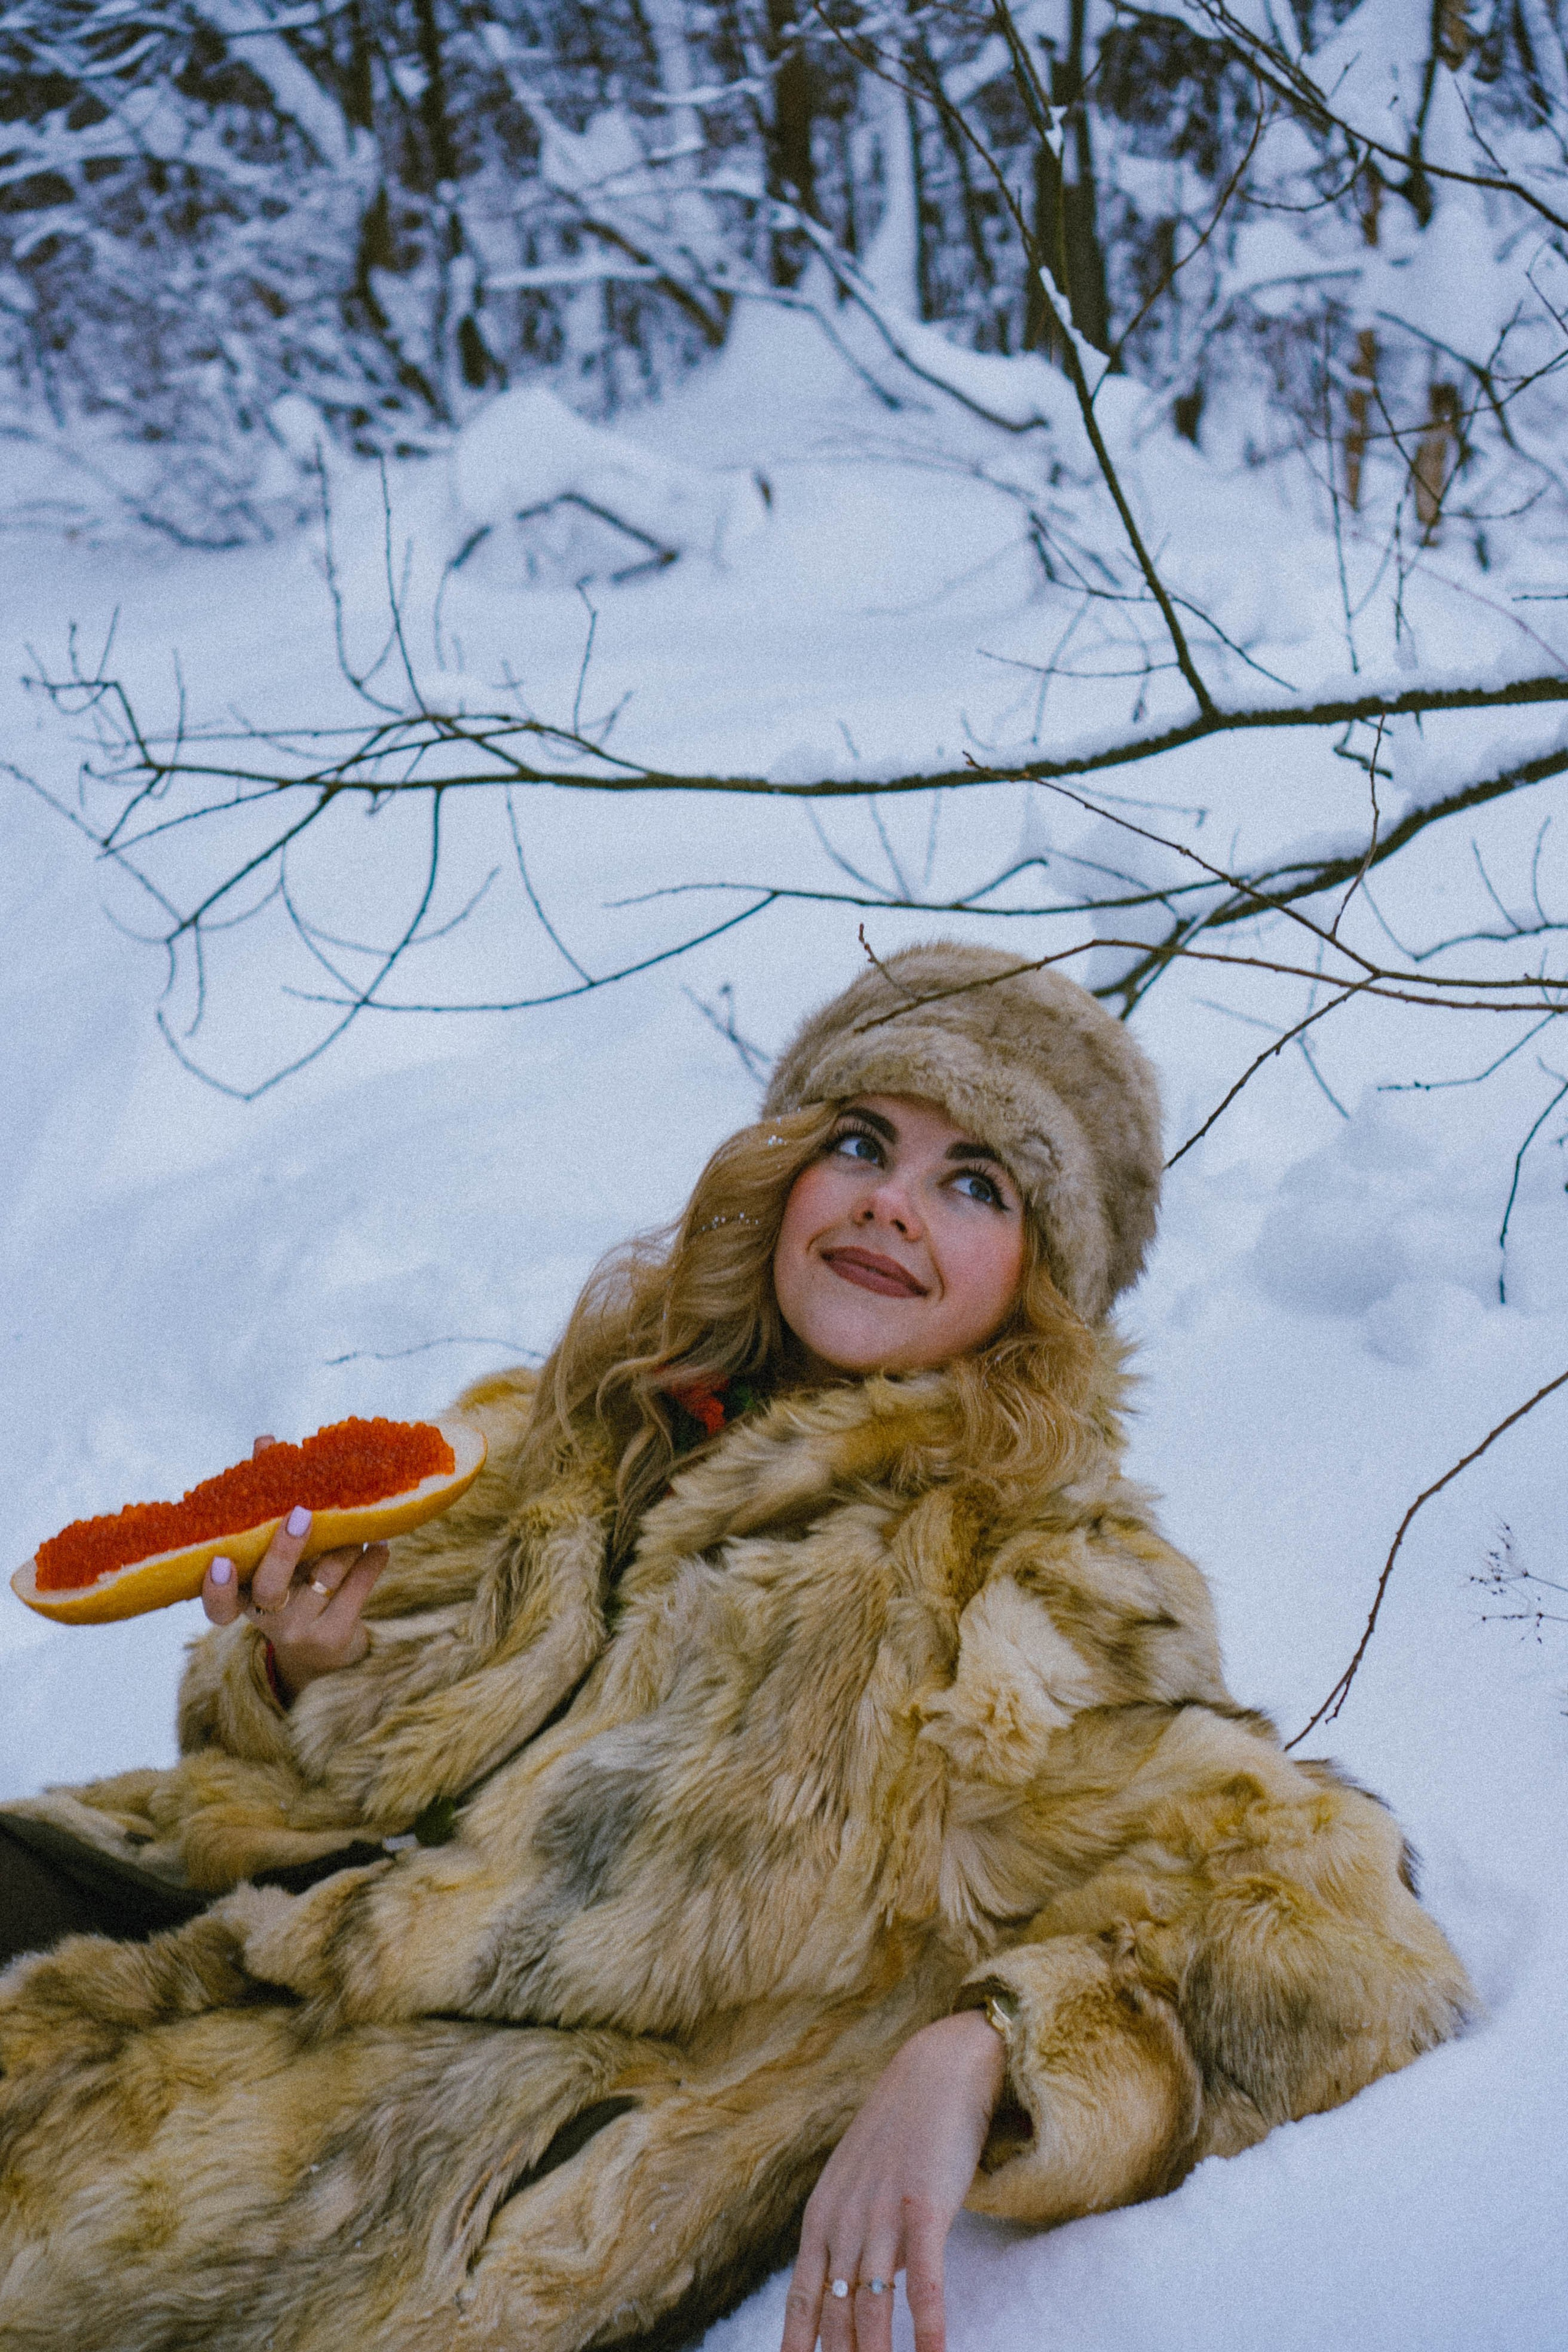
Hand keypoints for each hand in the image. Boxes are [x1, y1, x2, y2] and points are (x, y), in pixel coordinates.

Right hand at [200, 1435, 388, 1702]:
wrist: (325, 1650)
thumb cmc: (294, 1584)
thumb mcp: (276, 1552)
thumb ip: (267, 1501)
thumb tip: (265, 1441)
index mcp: (243, 1596)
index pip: (217, 1605)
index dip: (216, 1588)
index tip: (221, 1561)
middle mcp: (267, 1618)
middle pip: (271, 1587)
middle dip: (286, 1549)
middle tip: (303, 1513)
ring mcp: (302, 1630)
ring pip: (324, 1577)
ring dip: (344, 1542)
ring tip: (359, 1521)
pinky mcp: (337, 1635)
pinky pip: (358, 1588)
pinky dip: (371, 1560)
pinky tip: (380, 1543)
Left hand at [781, 2010, 1005, 2351]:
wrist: (936, 2071)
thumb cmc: (900, 2132)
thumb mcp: (859, 2186)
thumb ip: (853, 2239)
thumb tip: (861, 2296)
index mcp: (822, 2218)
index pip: (800, 2303)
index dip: (796, 2348)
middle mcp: (844, 2221)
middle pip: (834, 2315)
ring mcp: (882, 2215)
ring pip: (871, 2308)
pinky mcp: (925, 2208)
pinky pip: (924, 2282)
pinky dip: (927, 2328)